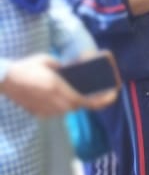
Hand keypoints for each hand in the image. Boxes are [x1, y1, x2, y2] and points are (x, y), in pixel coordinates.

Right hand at [1, 55, 115, 116]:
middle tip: (88, 91)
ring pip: (66, 109)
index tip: (112, 97)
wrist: (3, 79)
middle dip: (82, 98)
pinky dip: (57, 104)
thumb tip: (71, 70)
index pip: (84, 100)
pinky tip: (52, 95)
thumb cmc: (26, 67)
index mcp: (58, 87)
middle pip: (76, 105)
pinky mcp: (38, 113)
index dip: (101, 101)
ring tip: (67, 91)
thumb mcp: (48, 61)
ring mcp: (45, 109)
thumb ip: (62, 67)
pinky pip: (54, 111)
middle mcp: (54, 101)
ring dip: (69, 101)